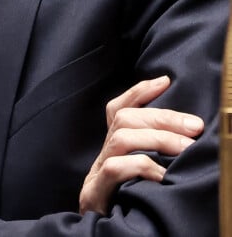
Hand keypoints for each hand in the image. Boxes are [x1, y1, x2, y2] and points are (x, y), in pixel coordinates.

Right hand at [79, 75, 203, 215]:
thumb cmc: (129, 210)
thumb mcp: (143, 180)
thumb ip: (154, 158)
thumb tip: (188, 137)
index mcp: (112, 150)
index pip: (117, 109)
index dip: (139, 92)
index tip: (165, 80)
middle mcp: (102, 156)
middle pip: (124, 119)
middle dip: (162, 117)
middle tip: (195, 127)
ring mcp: (96, 174)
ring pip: (120, 138)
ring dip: (157, 139)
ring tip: (186, 149)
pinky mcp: (95, 194)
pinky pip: (114, 169)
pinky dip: (141, 166)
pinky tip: (164, 175)